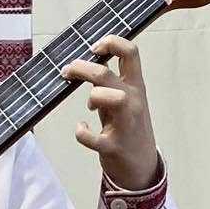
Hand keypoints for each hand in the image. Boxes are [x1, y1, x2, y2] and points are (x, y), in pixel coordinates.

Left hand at [61, 35, 160, 190]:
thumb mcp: (124, 99)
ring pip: (111, 98)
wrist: (141, 166)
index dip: (111, 42)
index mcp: (135, 86)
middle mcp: (133, 101)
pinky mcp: (114, 146)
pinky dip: (82, 132)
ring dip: (93, 97)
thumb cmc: (127, 127)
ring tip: (90, 106)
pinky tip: (82, 128)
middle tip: (68, 71)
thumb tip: (84, 61)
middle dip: (81, 68)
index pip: (131, 52)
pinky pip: (93, 137)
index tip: (94, 47)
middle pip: (105, 74)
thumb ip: (108, 82)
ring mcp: (125, 124)